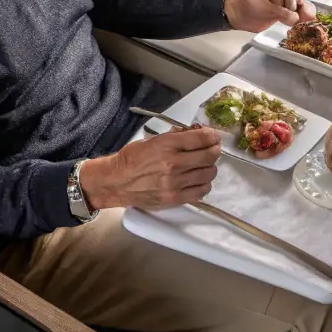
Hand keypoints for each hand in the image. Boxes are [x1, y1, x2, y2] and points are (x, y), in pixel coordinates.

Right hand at [80, 125, 221, 210]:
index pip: (201, 139)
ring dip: (210, 167)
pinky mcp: (174, 199)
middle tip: (212, 149)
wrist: (116, 181)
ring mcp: (175, 183)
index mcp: (167, 145)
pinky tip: (197, 180)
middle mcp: (173, 164)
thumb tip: (196, 132)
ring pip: (208, 174)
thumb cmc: (132, 158)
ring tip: (203, 165)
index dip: (212, 136)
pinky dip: (204, 184)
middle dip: (214, 150)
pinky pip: (201, 191)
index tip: (213, 136)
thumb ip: (175, 137)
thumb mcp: (152, 140)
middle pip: (209, 156)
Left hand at [223, 0, 315, 31]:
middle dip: (306, 16)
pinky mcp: (288, 18)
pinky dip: (301, 28)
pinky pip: (299, 23)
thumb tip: (297, 20)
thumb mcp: (265, 7)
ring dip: (305, 24)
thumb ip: (281, 13)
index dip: (291, 5)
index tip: (285, 11)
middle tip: (304, 26)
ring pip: (305, 15)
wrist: (238, 13)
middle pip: (306, 6)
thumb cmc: (249, 3)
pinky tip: (301, 34)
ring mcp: (291, 8)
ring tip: (303, 31)